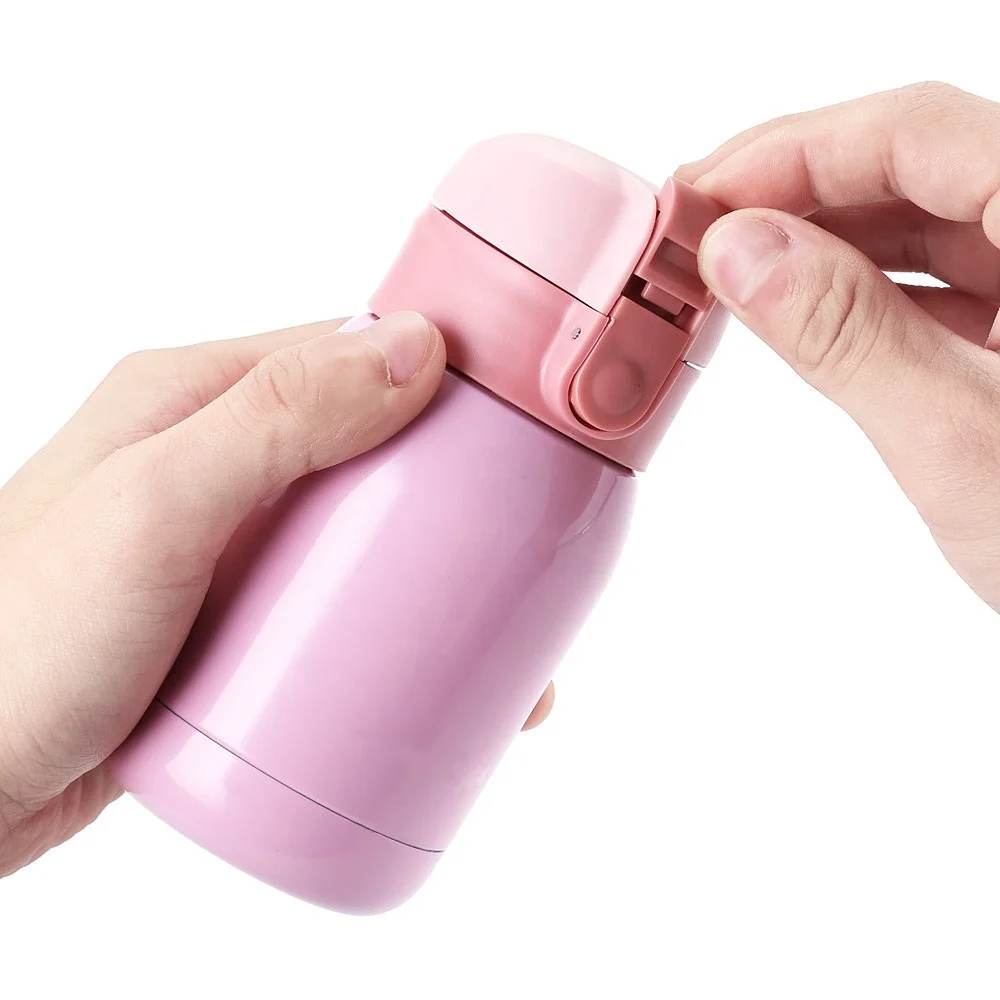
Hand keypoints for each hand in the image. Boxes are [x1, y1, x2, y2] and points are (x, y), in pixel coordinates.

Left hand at [0, 311, 553, 876]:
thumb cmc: (22, 645)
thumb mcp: (156, 510)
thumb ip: (278, 419)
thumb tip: (418, 349)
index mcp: (194, 398)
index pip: (349, 355)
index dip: (444, 382)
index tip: (522, 431)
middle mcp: (213, 460)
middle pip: (370, 451)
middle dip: (454, 494)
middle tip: (524, 561)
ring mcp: (223, 544)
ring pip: (358, 533)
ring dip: (432, 572)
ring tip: (501, 640)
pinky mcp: (228, 621)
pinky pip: (329, 602)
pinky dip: (388, 624)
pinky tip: (428, 670)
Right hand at [679, 82, 999, 610]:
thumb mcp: (961, 438)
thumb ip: (848, 334)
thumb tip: (742, 253)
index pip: (915, 134)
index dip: (791, 152)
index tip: (699, 197)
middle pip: (914, 165)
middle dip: (794, 192)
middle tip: (697, 231)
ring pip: (922, 220)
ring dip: (820, 240)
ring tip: (733, 271)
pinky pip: (938, 279)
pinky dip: (860, 289)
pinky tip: (801, 309)